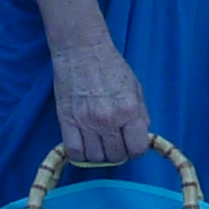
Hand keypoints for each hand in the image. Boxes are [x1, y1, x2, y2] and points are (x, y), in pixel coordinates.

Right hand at [50, 37, 150, 166]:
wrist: (82, 50)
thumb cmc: (111, 66)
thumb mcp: (136, 87)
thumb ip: (141, 114)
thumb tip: (142, 135)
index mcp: (129, 110)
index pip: (137, 149)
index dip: (135, 150)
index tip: (131, 145)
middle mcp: (109, 120)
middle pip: (115, 156)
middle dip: (117, 152)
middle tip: (114, 141)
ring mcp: (86, 122)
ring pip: (94, 158)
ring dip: (98, 154)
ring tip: (98, 142)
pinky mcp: (66, 120)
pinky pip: (73, 151)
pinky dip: (79, 154)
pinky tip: (84, 145)